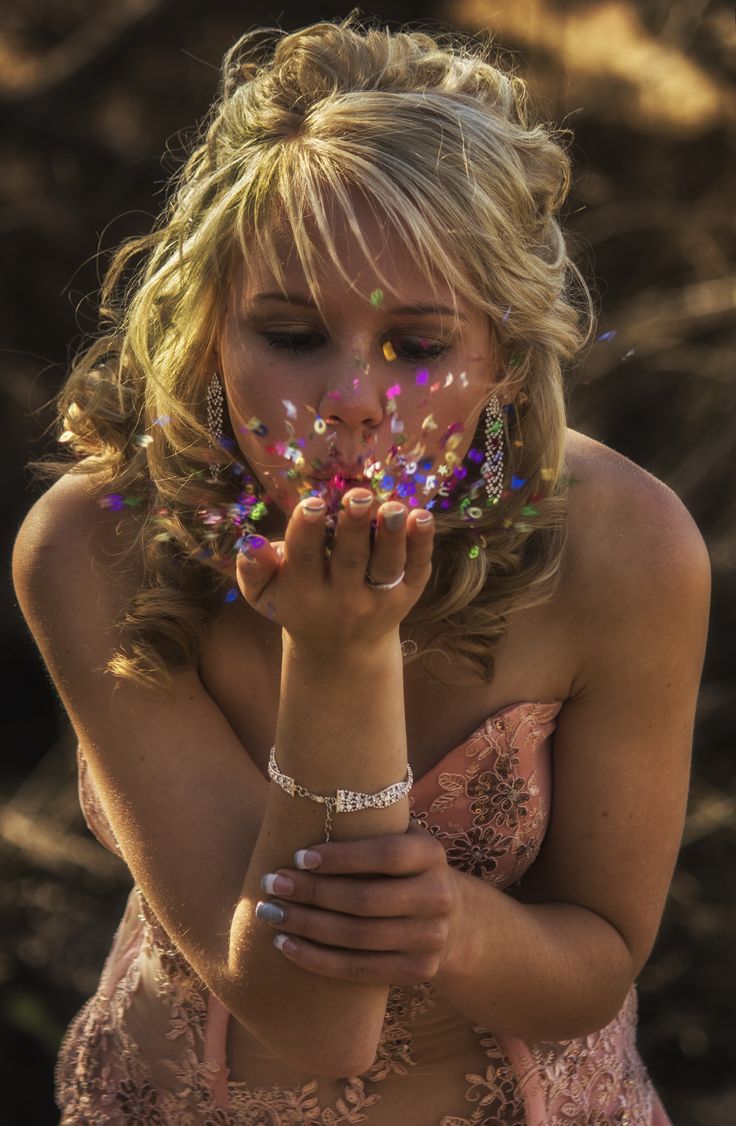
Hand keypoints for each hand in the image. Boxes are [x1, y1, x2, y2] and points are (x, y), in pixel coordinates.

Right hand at [235, 490, 433, 650]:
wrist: (341, 648)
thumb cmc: (296, 604)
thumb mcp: (265, 595)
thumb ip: (253, 569)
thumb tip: (252, 543)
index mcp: (305, 592)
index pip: (305, 559)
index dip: (307, 530)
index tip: (312, 504)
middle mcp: (344, 598)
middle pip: (350, 559)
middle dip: (354, 527)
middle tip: (358, 496)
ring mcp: (379, 598)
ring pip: (387, 565)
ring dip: (392, 535)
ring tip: (393, 507)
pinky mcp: (408, 594)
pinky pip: (416, 568)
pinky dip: (422, 544)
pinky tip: (422, 517)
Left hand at [254, 823, 460, 986]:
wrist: (451, 919)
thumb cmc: (403, 868)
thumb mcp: (401, 839)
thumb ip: (370, 824)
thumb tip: (308, 803)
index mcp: (431, 854)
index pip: (386, 855)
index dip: (341, 858)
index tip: (297, 857)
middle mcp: (438, 897)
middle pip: (366, 900)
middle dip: (312, 893)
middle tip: (271, 884)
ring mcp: (431, 939)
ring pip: (358, 938)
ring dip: (306, 927)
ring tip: (270, 914)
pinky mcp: (419, 972)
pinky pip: (359, 971)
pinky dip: (317, 959)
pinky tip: (285, 946)